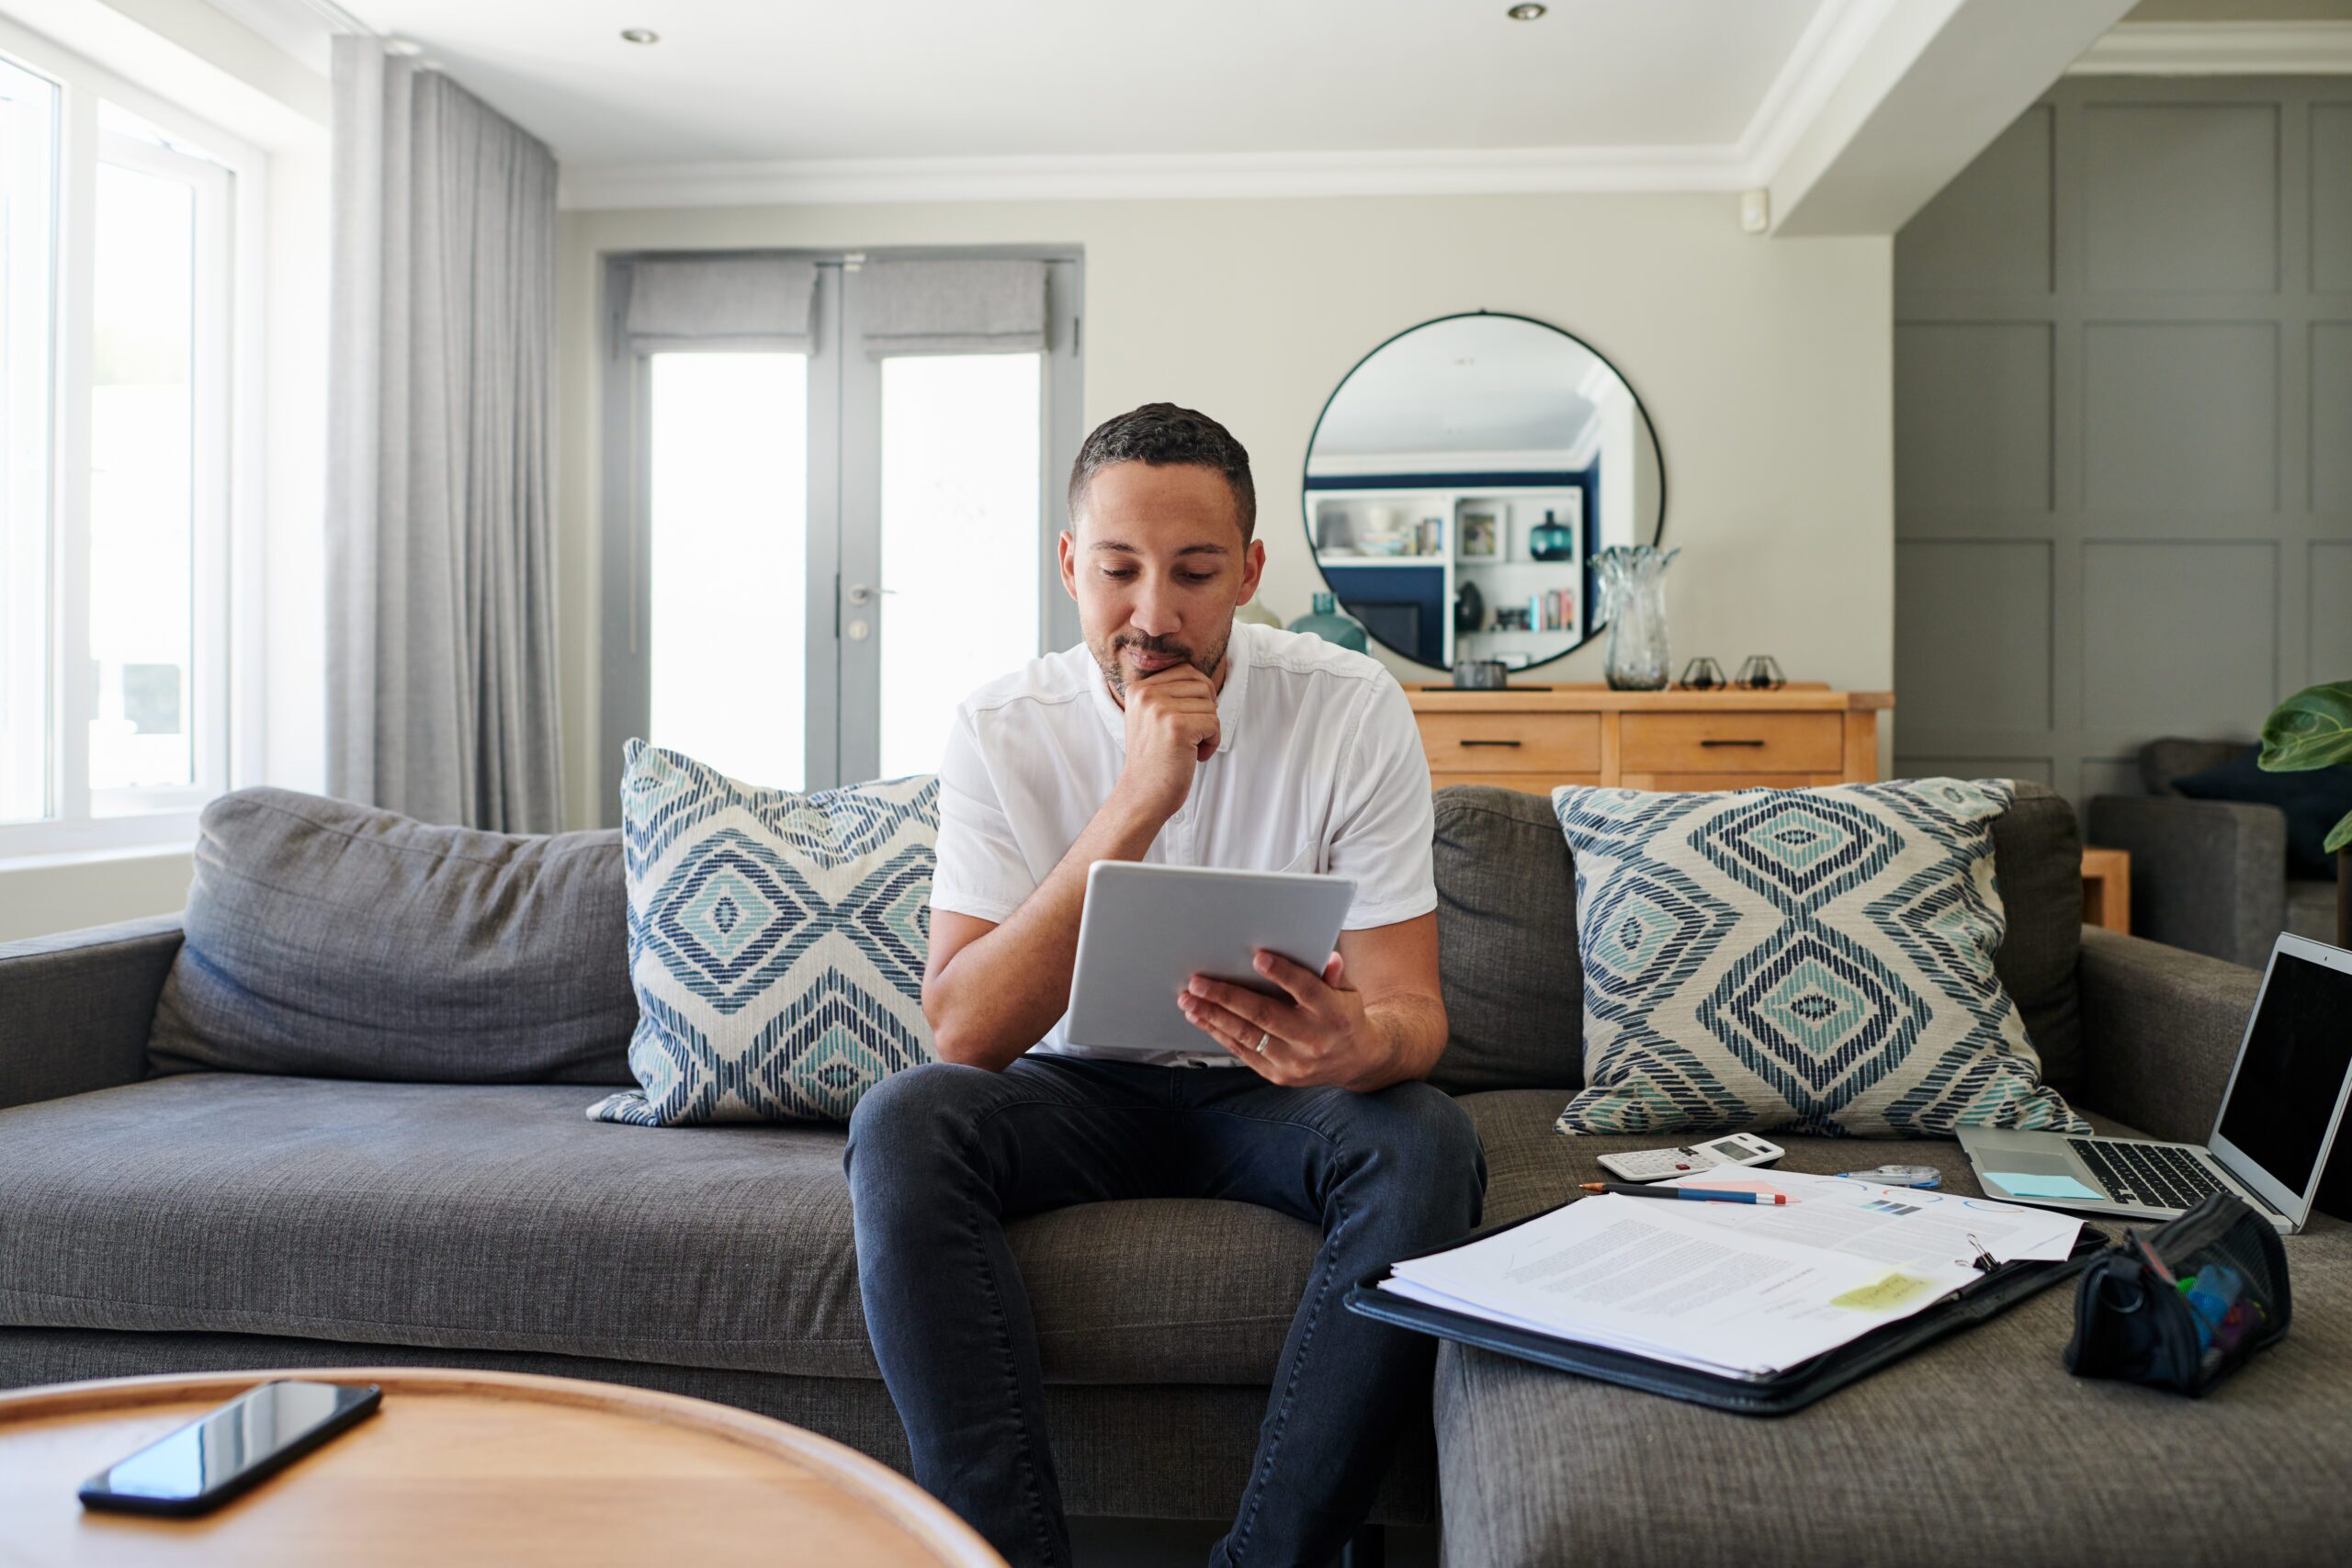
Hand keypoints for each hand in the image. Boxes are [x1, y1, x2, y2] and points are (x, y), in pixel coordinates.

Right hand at [1114, 662, 1218, 821]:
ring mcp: (1160, 709)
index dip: (1199, 695)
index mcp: (1138, 689)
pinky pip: (1214, 723)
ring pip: (1210, 705)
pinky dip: (1212, 742)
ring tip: (1192, 748)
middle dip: (1206, 711)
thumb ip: (1169, 694)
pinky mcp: (1177, 727)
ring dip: (1209, 729)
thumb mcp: (1150, 718)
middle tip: (1194, 735)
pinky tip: (1196, 756)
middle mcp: (1146, 694)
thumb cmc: (1154, 760)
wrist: (1142, 795)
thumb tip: (1205, 681)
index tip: (1189, 721)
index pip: (1186, 671)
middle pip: (1201, 685)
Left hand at [1177, 950, 1392, 1089]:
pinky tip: (1202, 1018)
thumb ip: (1333, 975)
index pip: (1306, 989)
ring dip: (1213, 1016)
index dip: (1282, 973)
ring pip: (1247, 1036)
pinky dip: (1219, 1034)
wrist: (1356, 1061)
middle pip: (1264, 1015)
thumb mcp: (1347, 992)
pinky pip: (1243, 1052)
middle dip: (1226, 996)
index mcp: (1333, 1013)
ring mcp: (1294, 1062)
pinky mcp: (1279, 1076)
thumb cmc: (1344, 1015)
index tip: (1257, 956)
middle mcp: (1313, 1040)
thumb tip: (1328, 957)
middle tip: (1197, 982)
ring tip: (1189, 1000)